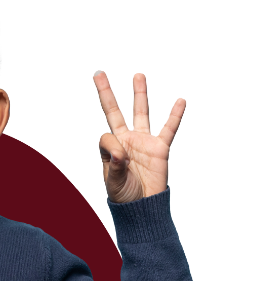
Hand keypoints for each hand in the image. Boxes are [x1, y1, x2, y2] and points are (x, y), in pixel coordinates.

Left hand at [93, 70, 184, 203]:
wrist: (143, 206)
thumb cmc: (124, 195)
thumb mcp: (114, 182)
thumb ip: (115, 165)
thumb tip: (120, 150)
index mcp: (111, 148)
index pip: (106, 135)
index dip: (111, 145)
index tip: (120, 158)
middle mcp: (126, 140)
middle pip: (115, 111)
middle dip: (107, 93)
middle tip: (99, 73)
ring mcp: (143, 142)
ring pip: (141, 113)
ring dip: (140, 94)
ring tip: (138, 75)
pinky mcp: (160, 148)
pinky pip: (169, 129)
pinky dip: (174, 116)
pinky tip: (180, 101)